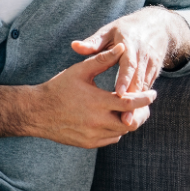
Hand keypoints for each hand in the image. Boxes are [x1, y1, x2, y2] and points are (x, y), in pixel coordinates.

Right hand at [32, 43, 155, 147]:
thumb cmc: (58, 88)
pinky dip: (117, 130)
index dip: (145, 99)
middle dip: (142, 113)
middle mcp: (97, 122)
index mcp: (98, 102)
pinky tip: (116, 118)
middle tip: (145, 104)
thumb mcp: (80, 70)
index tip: (153, 93)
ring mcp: (93, 135)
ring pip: (122, 132)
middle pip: (132, 122)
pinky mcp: (88, 143)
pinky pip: (111, 139)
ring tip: (131, 109)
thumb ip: (103, 59)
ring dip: (129, 121)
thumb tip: (123, 47)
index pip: (131, 103)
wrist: (36, 112)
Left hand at [72, 7, 189, 123]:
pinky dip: (142, 103)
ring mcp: (151, 65)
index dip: (125, 79)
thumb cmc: (125, 30)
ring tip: (129, 123)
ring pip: (145, 88)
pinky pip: (147, 89)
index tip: (117, 94)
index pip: (128, 63)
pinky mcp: (154, 73)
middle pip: (139, 81)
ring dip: (139, 107)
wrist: (156, 26)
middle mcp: (143, 56)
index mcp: (130, 44)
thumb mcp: (109, 32)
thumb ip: (93, 42)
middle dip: (133, 101)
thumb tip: (75, 46)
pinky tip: (134, 117)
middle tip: (124, 120)